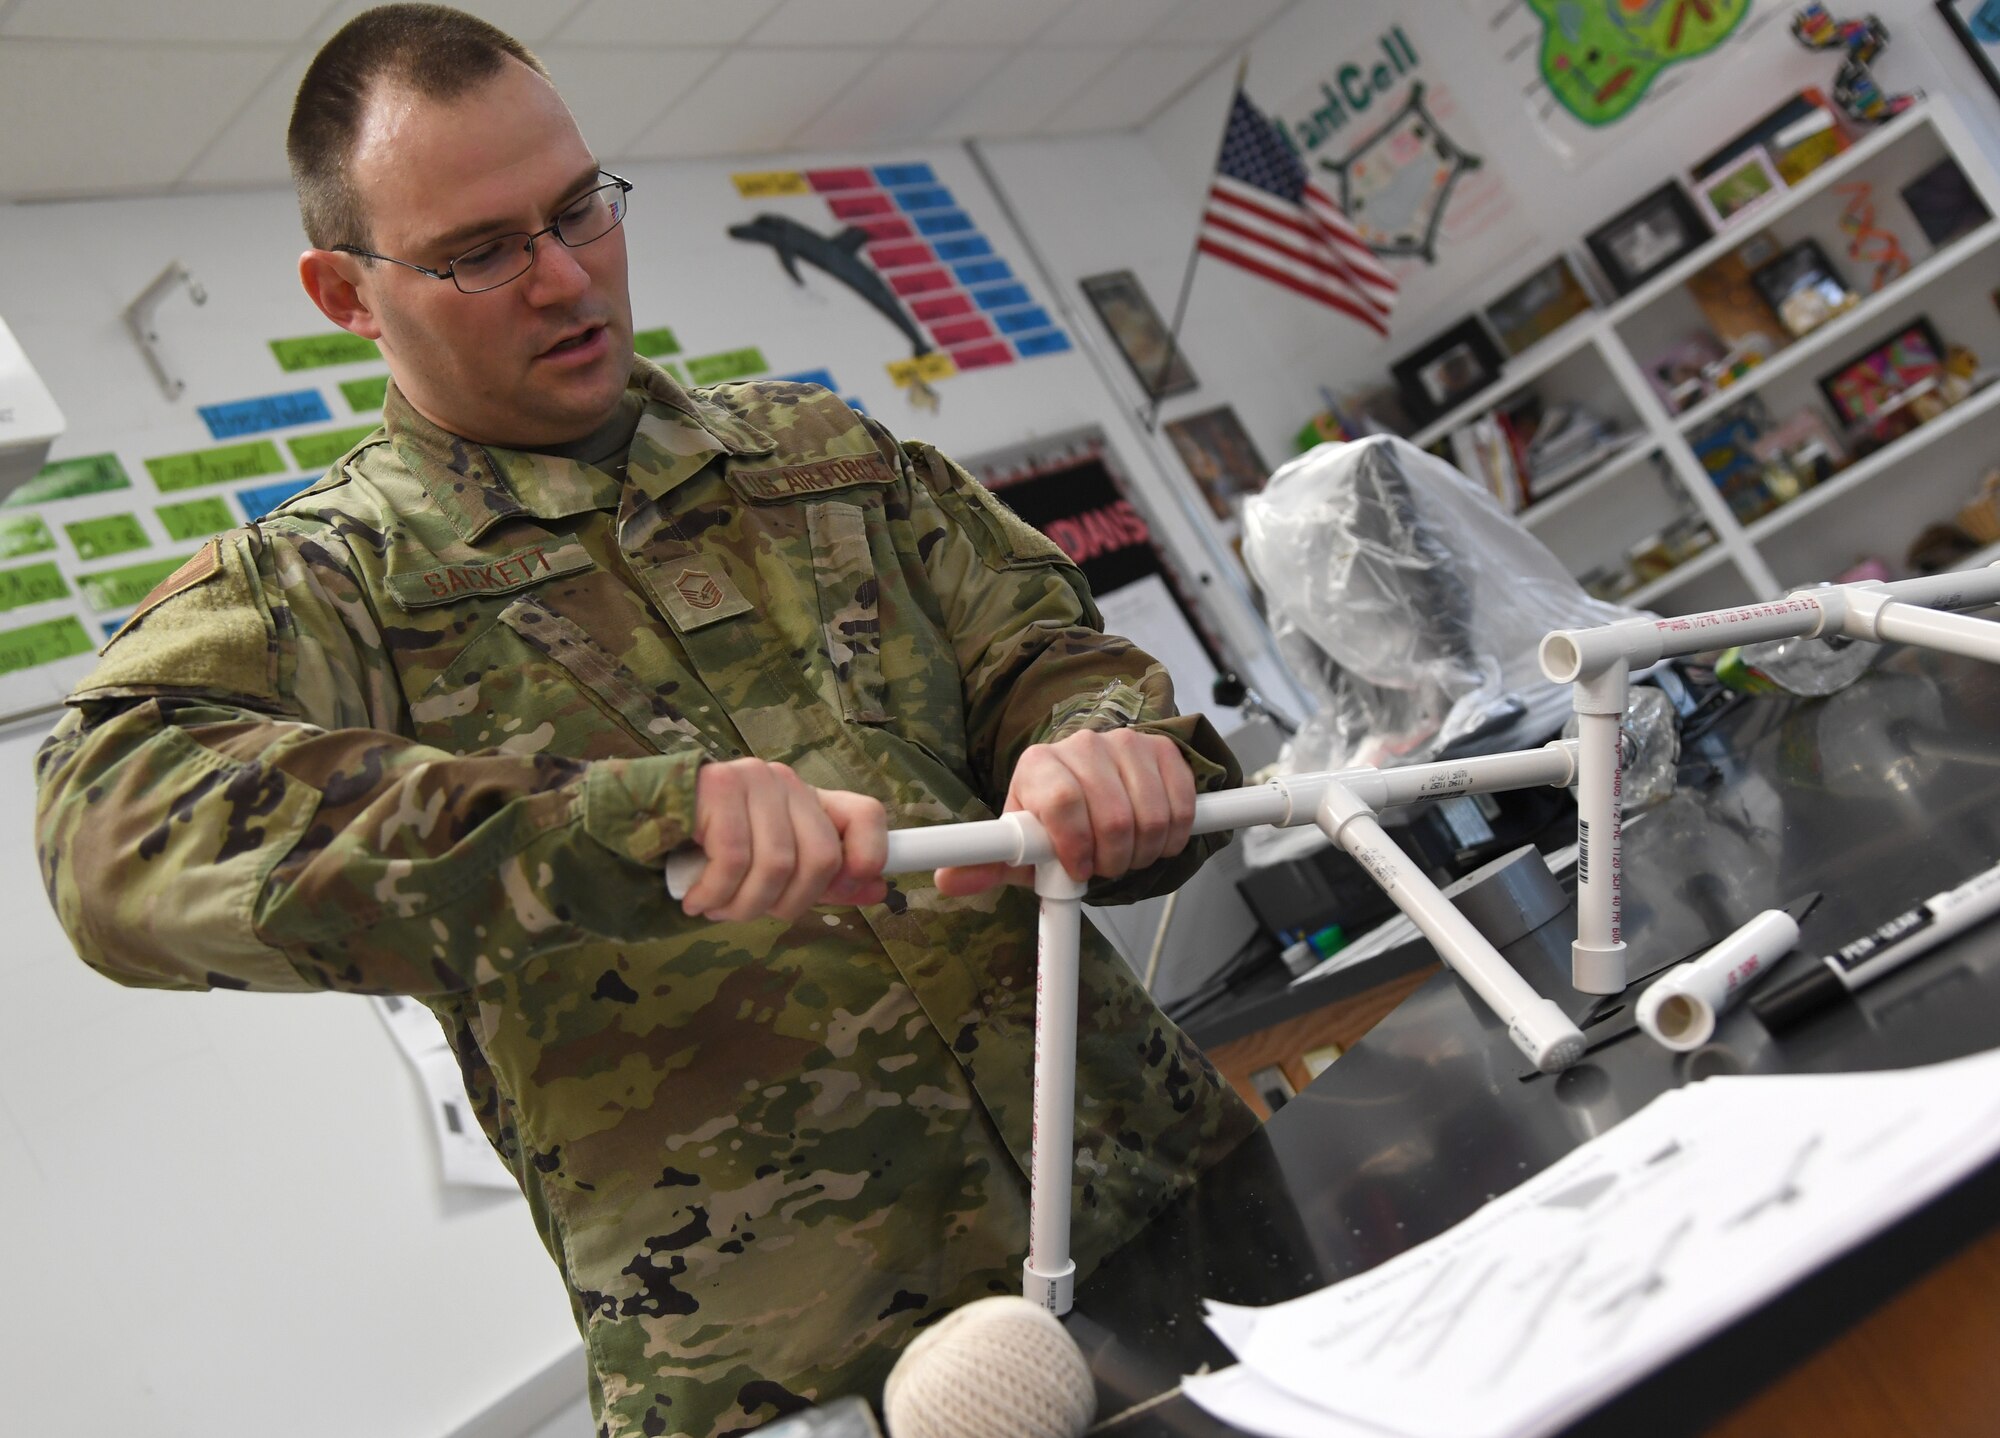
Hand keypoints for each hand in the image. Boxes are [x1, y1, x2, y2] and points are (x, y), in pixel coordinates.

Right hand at [681, 758, 887, 922]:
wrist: (637, 824)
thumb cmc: (707, 849)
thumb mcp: (770, 864)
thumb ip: (820, 877)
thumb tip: (878, 890)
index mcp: (807, 798)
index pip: (866, 814)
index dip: (870, 856)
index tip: (849, 890)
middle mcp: (784, 781)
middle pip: (821, 857)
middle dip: (787, 905)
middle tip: (749, 913)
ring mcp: (751, 779)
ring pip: (777, 865)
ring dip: (744, 906)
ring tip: (717, 909)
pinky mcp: (716, 787)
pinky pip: (734, 861)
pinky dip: (715, 896)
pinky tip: (696, 901)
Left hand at [934, 728, 1195, 896]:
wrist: (1091, 789)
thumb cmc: (1051, 823)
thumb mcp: (1019, 846)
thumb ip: (984, 864)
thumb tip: (948, 882)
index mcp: (1037, 764)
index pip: (1063, 802)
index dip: (1076, 846)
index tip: (1079, 870)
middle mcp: (1081, 744)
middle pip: (1113, 816)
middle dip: (1113, 859)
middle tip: (1105, 868)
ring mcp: (1124, 742)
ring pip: (1151, 815)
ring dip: (1144, 851)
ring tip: (1127, 855)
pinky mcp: (1160, 748)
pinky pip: (1181, 803)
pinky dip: (1174, 835)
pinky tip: (1156, 838)